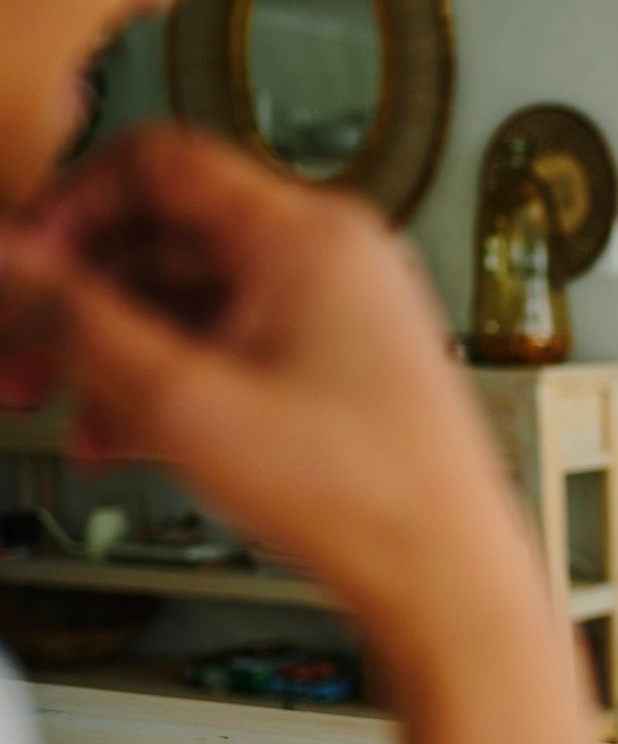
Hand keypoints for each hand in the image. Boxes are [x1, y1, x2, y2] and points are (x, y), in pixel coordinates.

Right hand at [0, 128, 532, 634]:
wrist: (446, 579)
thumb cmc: (360, 494)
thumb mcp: (181, 401)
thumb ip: (71, 321)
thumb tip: (3, 262)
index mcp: (309, 235)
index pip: (157, 164)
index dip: (70, 209)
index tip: (20, 269)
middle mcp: (333, 260)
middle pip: (167, 239)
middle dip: (79, 301)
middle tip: (17, 360)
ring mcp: (341, 315)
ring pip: (192, 303)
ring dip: (114, 353)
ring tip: (67, 414)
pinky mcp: (338, 369)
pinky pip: (232, 348)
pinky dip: (171, 384)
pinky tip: (122, 440)